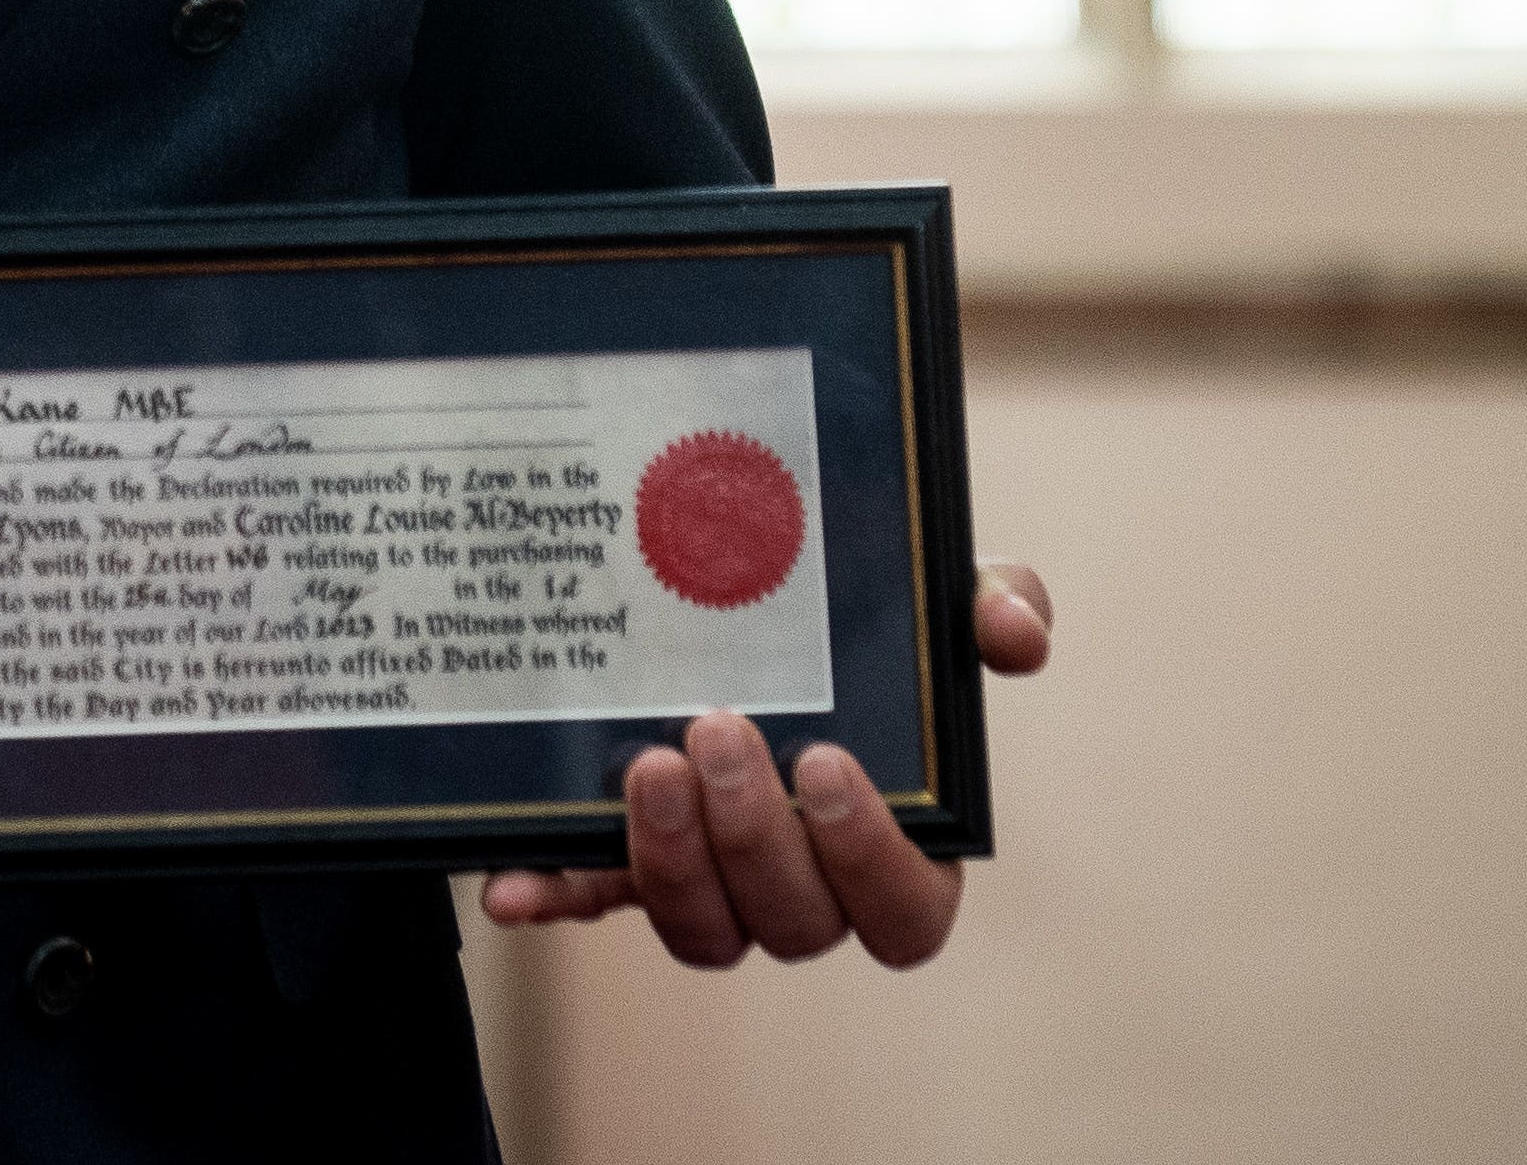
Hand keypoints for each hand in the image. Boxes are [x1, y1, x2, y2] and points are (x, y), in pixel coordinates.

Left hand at [474, 560, 1052, 969]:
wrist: (751, 600)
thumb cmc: (869, 621)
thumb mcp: (935, 597)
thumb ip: (993, 604)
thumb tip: (1015, 632)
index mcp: (896, 846)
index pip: (904, 910)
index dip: (869, 858)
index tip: (826, 765)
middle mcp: (805, 883)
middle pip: (794, 925)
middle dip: (752, 838)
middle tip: (716, 732)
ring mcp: (714, 880)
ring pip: (702, 930)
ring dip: (670, 863)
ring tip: (647, 765)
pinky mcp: (627, 862)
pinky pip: (591, 900)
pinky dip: (553, 896)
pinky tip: (511, 882)